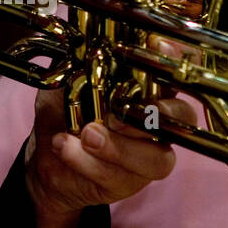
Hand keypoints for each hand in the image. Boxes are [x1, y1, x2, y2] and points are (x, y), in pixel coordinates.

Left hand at [24, 60, 195, 227]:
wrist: (46, 158)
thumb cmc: (63, 113)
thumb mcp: (64, 83)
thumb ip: (77, 68)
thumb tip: (84, 52)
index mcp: (148, 88)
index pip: (177, 70)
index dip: (176, 59)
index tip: (159, 45)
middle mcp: (157, 120)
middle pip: (182, 117)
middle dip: (153, 114)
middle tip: (116, 115)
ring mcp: (148, 154)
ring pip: (157, 158)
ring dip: (118, 147)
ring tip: (85, 135)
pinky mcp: (131, 182)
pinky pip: (120, 176)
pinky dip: (89, 162)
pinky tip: (65, 147)